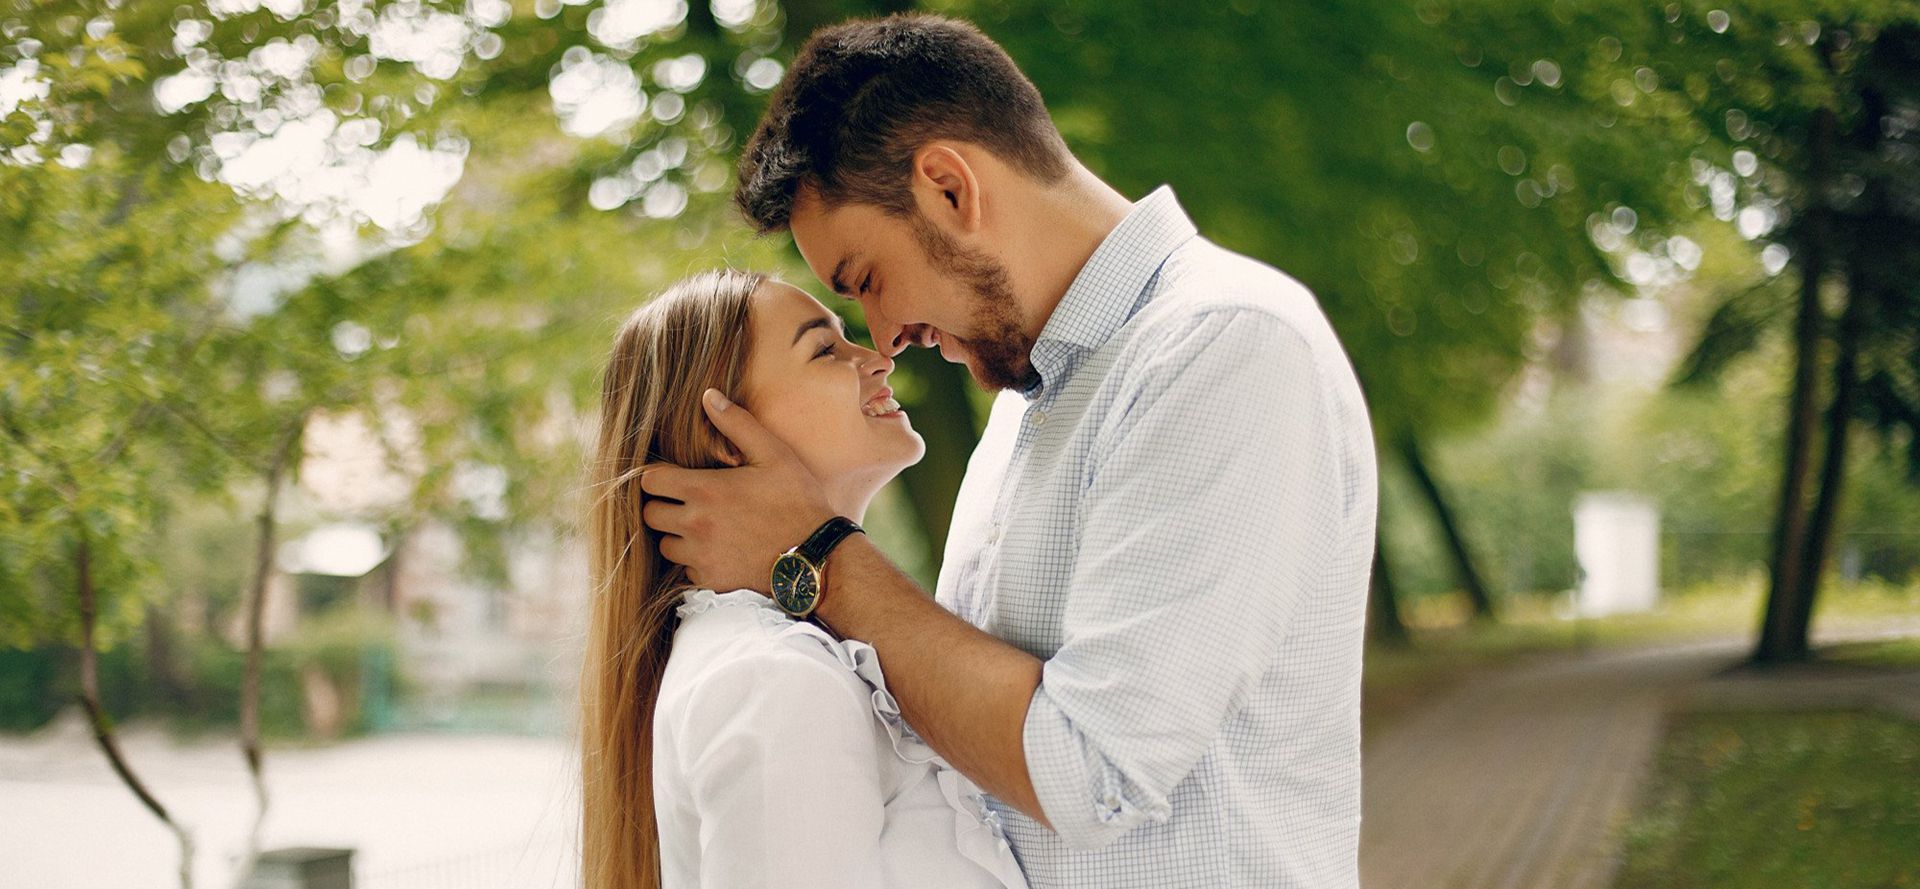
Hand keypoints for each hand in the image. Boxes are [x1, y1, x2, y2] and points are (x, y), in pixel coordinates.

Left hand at [639, 388, 836, 592]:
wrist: (816, 557)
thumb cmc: (798, 501)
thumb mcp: (774, 454)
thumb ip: (737, 423)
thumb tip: (708, 396)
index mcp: (705, 490)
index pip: (650, 481)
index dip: (657, 476)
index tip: (673, 476)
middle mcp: (695, 525)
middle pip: (650, 514)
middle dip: (663, 505)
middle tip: (688, 501)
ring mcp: (700, 556)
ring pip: (665, 544)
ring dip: (677, 535)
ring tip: (703, 527)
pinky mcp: (710, 581)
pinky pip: (686, 570)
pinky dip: (695, 561)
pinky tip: (719, 550)